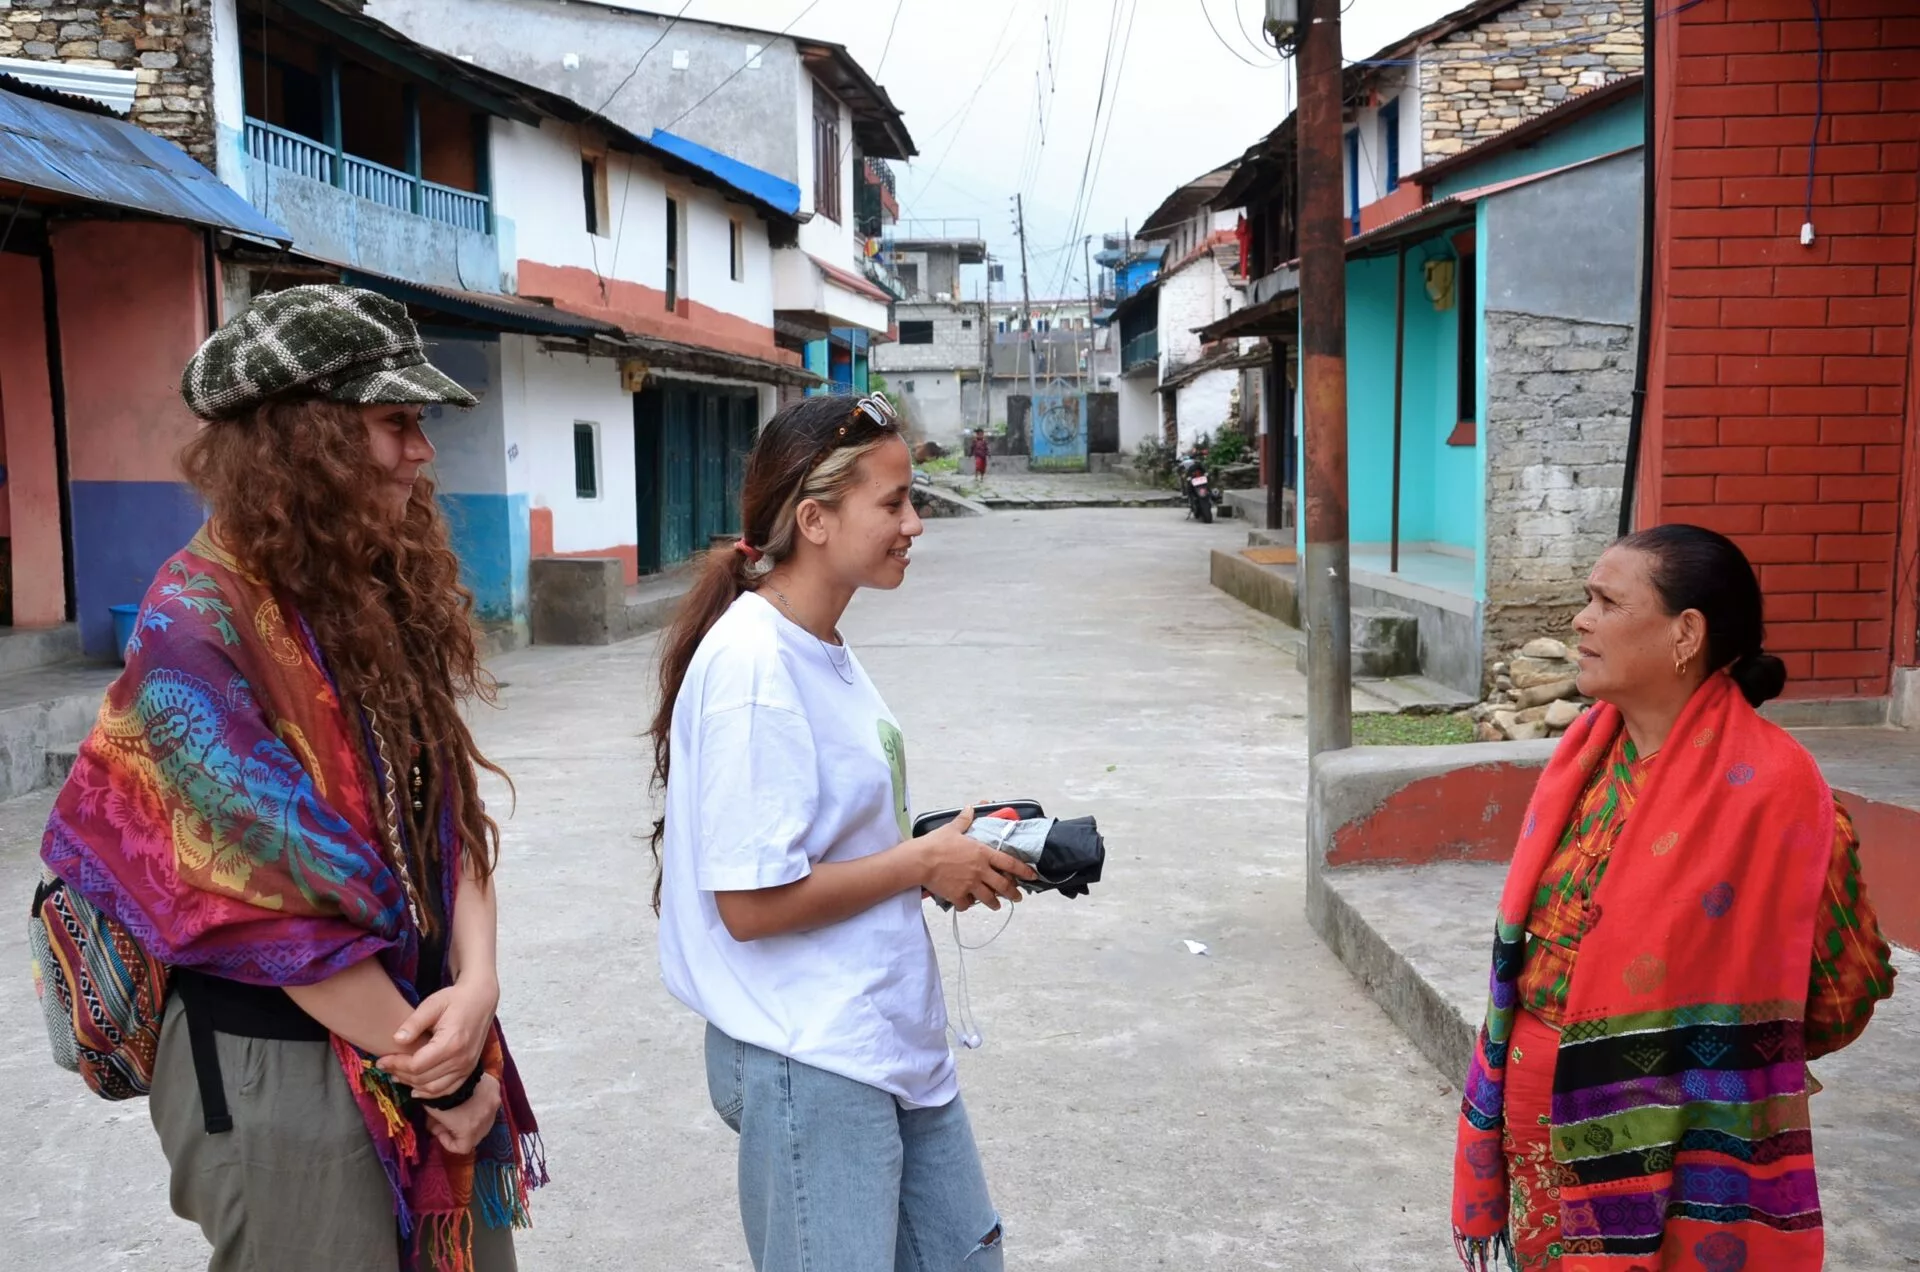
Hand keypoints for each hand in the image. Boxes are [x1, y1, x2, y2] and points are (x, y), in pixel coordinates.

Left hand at [377, 977, 497, 1096]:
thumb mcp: (432, 1004)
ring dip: (412, 1085)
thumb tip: (396, 1040)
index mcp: (452, 1043)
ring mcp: (467, 1067)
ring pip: (434, 1088)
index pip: (417, 1065)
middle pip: (423, 1079)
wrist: (481, 1000)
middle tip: (385, 1067)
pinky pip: (447, 1090)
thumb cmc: (455, 999)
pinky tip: (416, 1088)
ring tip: (397, 1075)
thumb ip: (414, 1023)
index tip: (381, 1061)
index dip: (396, 1065)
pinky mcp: (469, 1069)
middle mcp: (462, 1059)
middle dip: (400, 1074)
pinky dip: (430, 1093)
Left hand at [422, 1072, 500, 1156]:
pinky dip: (480, 1103)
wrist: (456, 1071)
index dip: (448, 1143)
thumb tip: (430, 1124)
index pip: (463, 1148)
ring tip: (460, 1108)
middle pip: (476, 1136)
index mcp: (470, 1130)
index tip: (439, 1131)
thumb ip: (433, 1122)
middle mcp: (487, 1120)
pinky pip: (489, 1102)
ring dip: (473, 1118)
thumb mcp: (432, 1112)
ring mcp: (494, 1104)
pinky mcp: (496, 1089)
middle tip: (447, 1121)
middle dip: (461, 1132)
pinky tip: (470, 1095)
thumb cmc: (442, 1094)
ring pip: (486, 1119)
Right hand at [913, 803, 1037, 911]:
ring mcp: (970, 885)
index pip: (1009, 863)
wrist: (920, 861)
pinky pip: (967, 904)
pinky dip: (967, 905)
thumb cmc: (937, 843)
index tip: (1032, 875)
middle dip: (1013, 893)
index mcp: (983, 853)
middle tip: (1018, 897)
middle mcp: (981, 871)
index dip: (1023, 870)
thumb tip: (971, 807)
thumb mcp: (953, 828)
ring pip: (989, 899)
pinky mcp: (958, 895)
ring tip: (996, 905)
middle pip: (1003, 886)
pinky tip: (966, 903)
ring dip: (994, 903)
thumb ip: (965, 820)